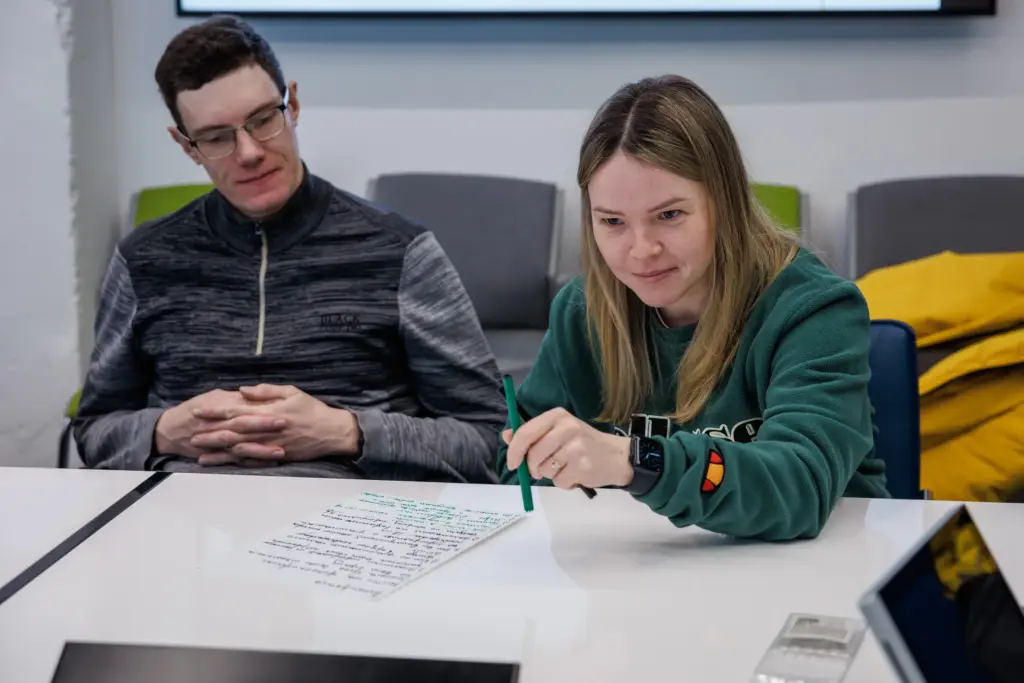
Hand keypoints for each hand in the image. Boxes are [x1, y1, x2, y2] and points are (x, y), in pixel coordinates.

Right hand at [155, 389, 286, 466]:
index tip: (282, 414)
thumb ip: (235, 397)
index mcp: (221, 410)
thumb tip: (253, 394)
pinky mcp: (218, 456)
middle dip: (265, 430)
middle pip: (245, 429)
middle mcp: (221, 427)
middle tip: (286, 429)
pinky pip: (236, 461)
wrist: (170, 430)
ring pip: (242, 448)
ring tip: (281, 452)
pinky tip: (267, 464)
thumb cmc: (195, 409)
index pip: (245, 411)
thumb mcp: (214, 397)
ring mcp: (219, 444)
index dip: (263, 414)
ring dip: (261, 451)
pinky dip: (251, 463)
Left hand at [190, 384, 360, 465]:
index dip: (214, 411)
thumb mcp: (291, 392)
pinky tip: (221, 462)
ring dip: (217, 449)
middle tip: (189, 434)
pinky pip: (250, 460)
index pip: (235, 410)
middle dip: (209, 432)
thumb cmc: (312, 410)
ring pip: (237, 448)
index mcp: (267, 411)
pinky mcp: (274, 456)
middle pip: (231, 431)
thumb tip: (242, 390)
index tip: (197, 411)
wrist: (331, 432)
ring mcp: (268, 444)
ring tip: (198, 450)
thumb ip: (266, 391)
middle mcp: (265, 429)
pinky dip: (233, 461)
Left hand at [502, 408, 632, 489]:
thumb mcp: (558, 431)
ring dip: (551, 475)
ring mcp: (576, 447)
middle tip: (541, 470)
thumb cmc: (583, 443)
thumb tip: (506, 436)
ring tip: (566, 467)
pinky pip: (559, 481)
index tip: (512, 463)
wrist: (617, 456)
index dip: (514, 450)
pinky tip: (575, 474)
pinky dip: (564, 483)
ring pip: (545, 470)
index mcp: (558, 416)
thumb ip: (532, 434)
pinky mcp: (582, 466)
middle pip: (533, 455)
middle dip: (533, 468)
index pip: (526, 433)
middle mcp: (567, 428)